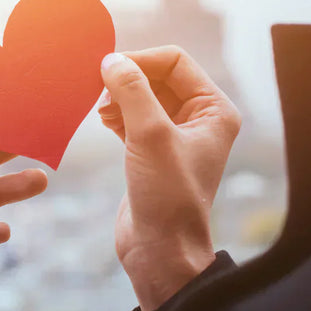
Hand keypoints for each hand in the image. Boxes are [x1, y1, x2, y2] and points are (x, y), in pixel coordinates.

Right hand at [98, 47, 240, 310]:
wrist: (160, 251)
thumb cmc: (167, 197)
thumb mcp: (150, 136)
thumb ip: (132, 92)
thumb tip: (111, 60)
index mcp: (214, 110)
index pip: (175, 62)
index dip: (140, 60)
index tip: (107, 70)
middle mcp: (199, 119)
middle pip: (157, 76)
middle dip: (127, 78)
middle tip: (97, 87)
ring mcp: (175, 136)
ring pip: (142, 96)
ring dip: (118, 95)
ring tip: (100, 108)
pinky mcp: (152, 152)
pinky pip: (132, 117)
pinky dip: (116, 113)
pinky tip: (102, 119)